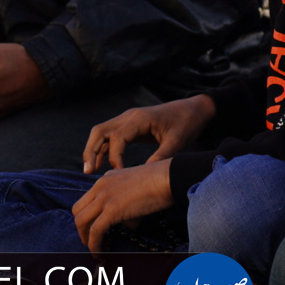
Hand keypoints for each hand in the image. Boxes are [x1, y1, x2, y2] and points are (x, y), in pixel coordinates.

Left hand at [72, 161, 173, 252]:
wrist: (170, 176)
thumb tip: (126, 224)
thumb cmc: (162, 180)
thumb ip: (127, 203)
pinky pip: (95, 231)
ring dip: (85, 238)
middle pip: (78, 210)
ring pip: (81, 221)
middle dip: (81, 228)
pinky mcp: (112, 209)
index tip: (94, 229)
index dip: (88, 216)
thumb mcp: (137, 188)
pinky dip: (94, 244)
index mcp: (107, 178)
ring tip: (94, 249)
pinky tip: (99, 253)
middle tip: (90, 240)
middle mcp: (101, 186)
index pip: (87, 199)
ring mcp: (105, 197)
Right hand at [84, 95, 215, 173]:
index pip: (116, 138)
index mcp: (140, 119)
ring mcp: (128, 119)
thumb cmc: (187, 123)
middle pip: (99, 131)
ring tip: (90, 172)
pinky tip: (102, 165)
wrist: (195, 109)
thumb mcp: (177, 141)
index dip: (114, 157)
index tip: (120, 173)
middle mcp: (129, 116)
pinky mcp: (131, 126)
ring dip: (94, 150)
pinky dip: (104, 149)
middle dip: (91, 151)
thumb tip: (144, 175)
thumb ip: (161, 156)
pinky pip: (111, 137)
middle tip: (88, 172)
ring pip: (102, 133)